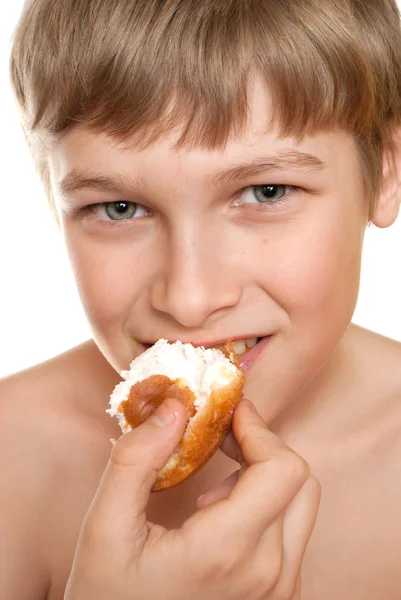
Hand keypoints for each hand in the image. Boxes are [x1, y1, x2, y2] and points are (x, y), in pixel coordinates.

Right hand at [65, 399, 319, 599]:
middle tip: (220, 437)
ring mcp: (279, 589)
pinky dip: (267, 503)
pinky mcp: (279, 595)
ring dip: (265, 474)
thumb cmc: (109, 598)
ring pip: (300, 503)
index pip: (283, 468)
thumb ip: (136, 461)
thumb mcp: (105, 529)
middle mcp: (269, 573)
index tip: (227, 411)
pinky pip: (293, 530)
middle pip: (299, 479)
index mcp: (227, 550)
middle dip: (262, 445)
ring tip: (215, 481)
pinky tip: (222, 513)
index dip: (258, 428)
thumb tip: (174, 406)